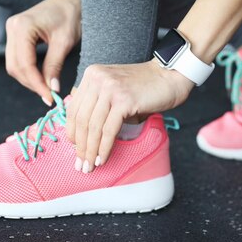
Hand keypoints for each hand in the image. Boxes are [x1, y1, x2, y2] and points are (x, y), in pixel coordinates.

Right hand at [5, 0, 80, 104]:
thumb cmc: (70, 15)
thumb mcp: (64, 42)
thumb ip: (55, 66)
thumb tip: (51, 89)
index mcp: (22, 27)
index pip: (25, 63)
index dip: (36, 83)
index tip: (49, 97)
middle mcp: (12, 27)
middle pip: (15, 66)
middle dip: (31, 84)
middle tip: (48, 96)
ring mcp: (11, 31)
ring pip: (14, 65)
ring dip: (29, 79)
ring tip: (46, 89)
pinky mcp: (15, 35)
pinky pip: (17, 59)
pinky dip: (28, 71)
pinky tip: (41, 79)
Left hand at [66, 60, 194, 172]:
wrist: (169, 77)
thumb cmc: (144, 87)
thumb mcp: (113, 87)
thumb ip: (98, 102)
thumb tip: (82, 134)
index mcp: (92, 75)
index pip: (74, 108)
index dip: (72, 132)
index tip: (75, 149)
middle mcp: (98, 79)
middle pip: (81, 119)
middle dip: (80, 146)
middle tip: (81, 165)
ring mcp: (111, 89)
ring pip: (93, 126)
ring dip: (90, 150)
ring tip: (90, 166)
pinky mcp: (124, 101)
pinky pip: (109, 130)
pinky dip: (104, 148)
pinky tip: (102, 159)